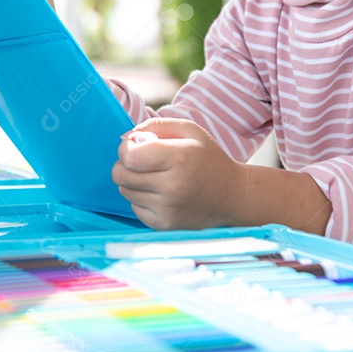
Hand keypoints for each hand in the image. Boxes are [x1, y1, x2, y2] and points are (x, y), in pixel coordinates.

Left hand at [112, 118, 245, 229]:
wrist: (232, 196)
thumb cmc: (208, 159)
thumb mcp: (190, 130)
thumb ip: (156, 126)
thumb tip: (125, 138)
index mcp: (179, 158)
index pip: (129, 156)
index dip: (125, 148)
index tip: (136, 146)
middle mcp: (173, 186)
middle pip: (120, 175)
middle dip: (124, 165)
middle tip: (142, 162)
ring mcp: (168, 209)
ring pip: (125, 192)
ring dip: (133, 182)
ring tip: (155, 177)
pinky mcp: (166, 225)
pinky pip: (135, 209)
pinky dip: (142, 200)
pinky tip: (160, 194)